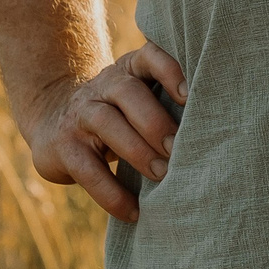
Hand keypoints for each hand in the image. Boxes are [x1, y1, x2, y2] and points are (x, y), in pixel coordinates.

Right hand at [19, 42, 185, 221]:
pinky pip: (88, 170)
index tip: (189, 95)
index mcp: (129, 70)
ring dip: (138, 151)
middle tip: (178, 149)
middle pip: (129, 93)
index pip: (149, 57)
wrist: (53, 122)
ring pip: (107, 124)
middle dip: (156, 122)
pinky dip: (112, 193)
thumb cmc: (119, 115)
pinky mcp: (63, 147)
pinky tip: (133, 211)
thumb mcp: (138, 101)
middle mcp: (103, 86)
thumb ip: (168, 105)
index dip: (169, 71)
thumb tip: (215, 136)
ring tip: (162, 176)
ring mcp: (80, 114)